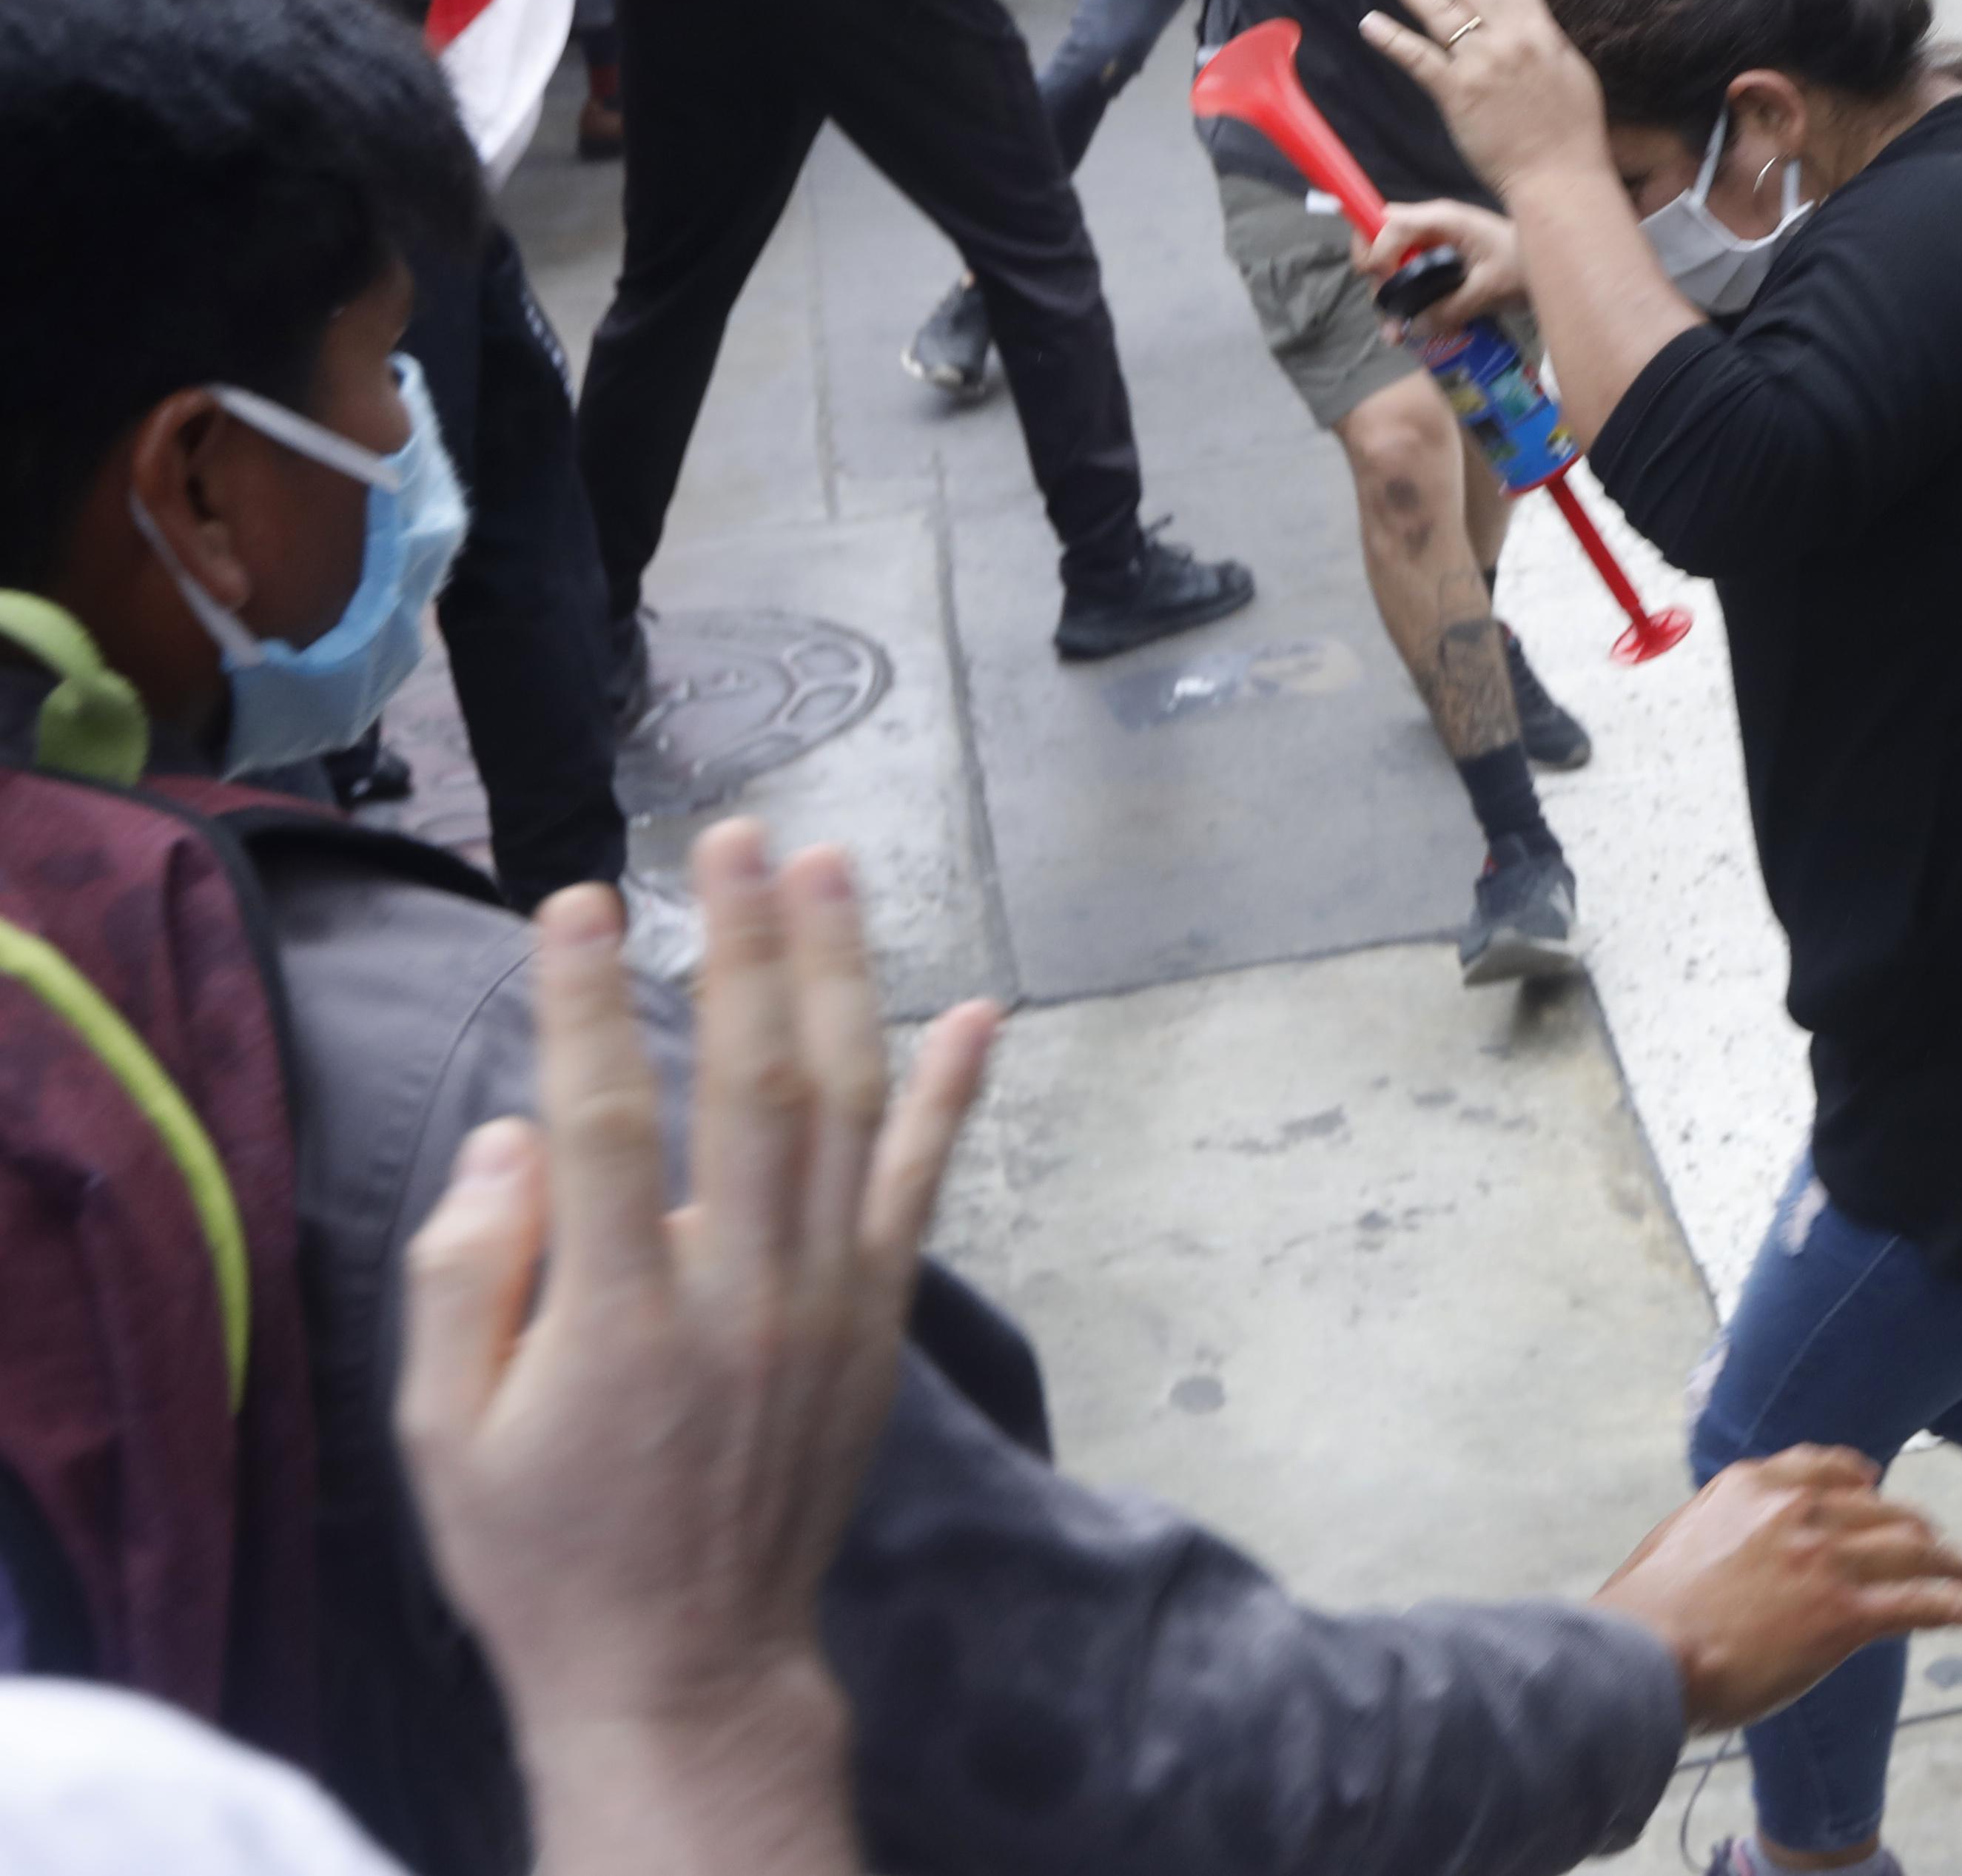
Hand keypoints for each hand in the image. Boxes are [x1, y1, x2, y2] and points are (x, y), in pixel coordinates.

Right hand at [394, 830, 997, 1806]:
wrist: (682, 1663)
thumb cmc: (545, 1551)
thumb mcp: (444, 1436)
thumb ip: (467, 1277)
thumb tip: (513, 1134)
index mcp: (615, 1320)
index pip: (606, 1120)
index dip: (592, 1004)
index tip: (577, 902)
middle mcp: (738, 1293)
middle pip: (751, 1082)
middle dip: (744, 945)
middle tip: (734, 836)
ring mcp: (825, 1301)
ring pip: (847, 1107)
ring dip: (841, 978)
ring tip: (830, 868)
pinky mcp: (877, 1320)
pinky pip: (924, 1185)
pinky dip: (954, 1095)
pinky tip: (978, 1012)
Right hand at [1358, 199, 1530, 338]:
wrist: (1555, 261)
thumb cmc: (1526, 266)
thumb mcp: (1491, 290)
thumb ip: (1452, 308)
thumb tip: (1413, 328)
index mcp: (1444, 220)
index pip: (1390, 224)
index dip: (1378, 253)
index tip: (1386, 288)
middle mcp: (1431, 224)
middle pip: (1377, 236)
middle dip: (1375, 275)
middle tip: (1390, 312)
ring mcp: (1432, 240)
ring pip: (1387, 258)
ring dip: (1387, 294)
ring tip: (1399, 334)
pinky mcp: (1436, 257)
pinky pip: (1404, 271)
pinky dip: (1401, 298)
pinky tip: (1410, 327)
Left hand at [1361, 0, 1609, 197]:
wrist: (1560, 176)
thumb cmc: (1573, 132)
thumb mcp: (1572, 72)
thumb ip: (1547, 42)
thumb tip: (1532, 24)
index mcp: (1540, 32)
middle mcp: (1509, 39)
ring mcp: (1480, 64)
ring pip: (1438, 10)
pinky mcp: (1456, 93)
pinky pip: (1417, 57)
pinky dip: (1391, 37)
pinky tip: (1371, 21)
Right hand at [1594, 1448, 1961, 1734]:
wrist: (1642, 1658)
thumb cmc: (1644, 1616)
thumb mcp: (1677, 1538)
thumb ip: (1719, 1526)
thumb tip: (1728, 1542)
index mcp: (1754, 1485)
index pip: (1826, 1469)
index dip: (1862, 1480)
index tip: (1878, 1486)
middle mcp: (1797, 1511)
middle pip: (1879, 1509)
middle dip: (1915, 1525)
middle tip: (1935, 1543)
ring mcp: (1824, 1560)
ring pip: (1910, 1549)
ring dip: (1948, 1560)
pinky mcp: (1843, 1615)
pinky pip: (1918, 1604)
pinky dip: (1956, 1605)